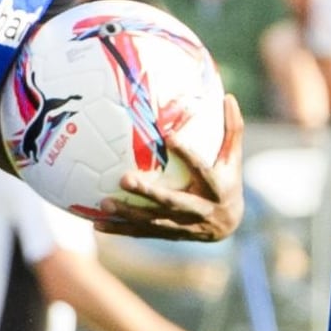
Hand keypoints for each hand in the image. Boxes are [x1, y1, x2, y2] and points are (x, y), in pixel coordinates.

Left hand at [81, 94, 244, 240]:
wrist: (227, 227)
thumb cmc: (228, 182)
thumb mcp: (233, 159)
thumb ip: (233, 130)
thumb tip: (229, 97)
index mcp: (216, 188)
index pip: (202, 170)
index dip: (187, 154)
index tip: (170, 137)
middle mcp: (199, 209)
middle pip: (172, 202)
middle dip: (149, 193)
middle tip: (124, 179)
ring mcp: (182, 225)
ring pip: (154, 221)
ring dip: (129, 213)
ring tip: (104, 203)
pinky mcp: (168, 233)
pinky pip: (142, 233)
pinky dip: (120, 230)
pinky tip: (97, 223)